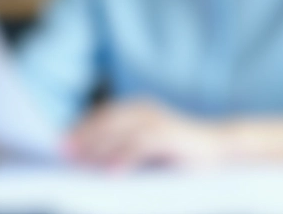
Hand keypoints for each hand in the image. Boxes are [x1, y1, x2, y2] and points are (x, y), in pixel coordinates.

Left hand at [66, 100, 228, 169]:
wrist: (222, 150)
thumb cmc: (181, 155)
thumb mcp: (147, 149)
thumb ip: (123, 149)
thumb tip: (89, 162)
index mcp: (138, 110)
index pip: (102, 116)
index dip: (81, 128)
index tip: (60, 145)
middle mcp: (146, 110)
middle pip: (107, 121)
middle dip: (84, 137)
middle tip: (64, 154)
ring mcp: (159, 121)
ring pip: (120, 131)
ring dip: (99, 147)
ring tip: (81, 164)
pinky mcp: (171, 135)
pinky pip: (142, 145)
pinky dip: (125, 158)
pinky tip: (111, 173)